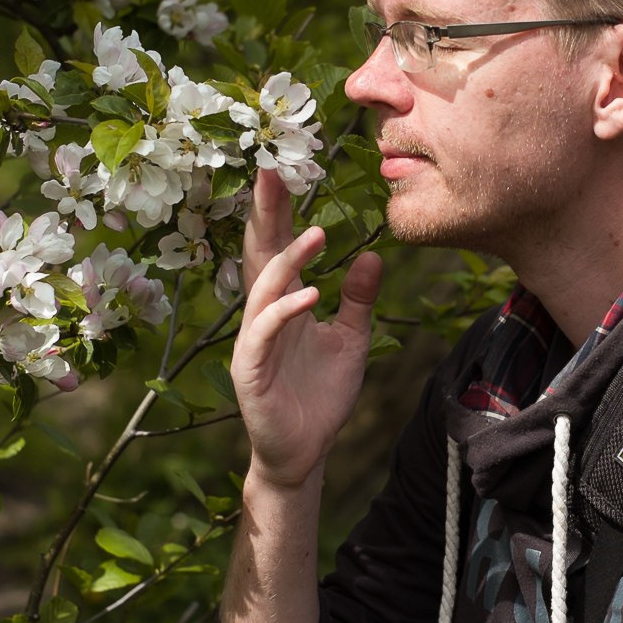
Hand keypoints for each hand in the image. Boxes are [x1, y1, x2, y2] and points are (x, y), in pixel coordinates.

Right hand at [231, 169, 382, 487]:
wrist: (304, 453)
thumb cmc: (320, 397)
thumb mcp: (350, 340)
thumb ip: (357, 300)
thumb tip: (371, 256)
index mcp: (282, 303)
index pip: (276, 247)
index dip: (277, 211)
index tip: (282, 169)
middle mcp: (262, 315)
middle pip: (259, 254)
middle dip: (264, 214)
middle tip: (271, 171)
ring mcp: (253, 341)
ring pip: (263, 289)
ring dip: (287, 260)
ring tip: (317, 235)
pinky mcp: (250, 370)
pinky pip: (266, 333)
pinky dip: (286, 311)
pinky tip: (311, 295)